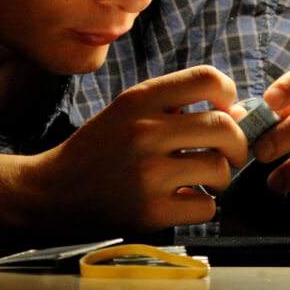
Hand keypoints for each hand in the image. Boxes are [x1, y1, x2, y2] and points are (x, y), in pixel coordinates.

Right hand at [26, 66, 247, 232]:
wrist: (51, 190)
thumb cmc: (99, 150)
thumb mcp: (128, 111)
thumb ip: (175, 106)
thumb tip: (238, 112)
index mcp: (140, 98)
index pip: (206, 78)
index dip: (228, 92)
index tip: (225, 109)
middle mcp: (144, 130)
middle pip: (223, 125)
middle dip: (237, 143)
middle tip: (230, 154)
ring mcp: (147, 172)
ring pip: (219, 168)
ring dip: (221, 178)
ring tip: (204, 180)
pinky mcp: (149, 210)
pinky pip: (206, 206)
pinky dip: (203, 206)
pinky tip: (184, 201)